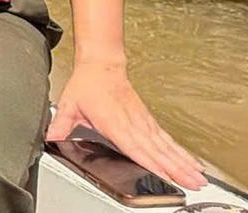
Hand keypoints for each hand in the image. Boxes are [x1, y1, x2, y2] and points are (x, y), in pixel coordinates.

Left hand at [47, 59, 205, 190]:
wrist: (101, 63)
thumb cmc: (87, 84)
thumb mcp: (69, 104)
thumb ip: (60, 124)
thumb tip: (49, 138)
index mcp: (115, 122)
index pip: (135, 146)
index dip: (151, 162)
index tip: (166, 175)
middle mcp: (133, 123)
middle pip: (158, 150)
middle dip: (177, 168)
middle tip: (194, 184)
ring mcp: (143, 122)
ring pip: (166, 146)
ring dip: (183, 163)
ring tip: (198, 178)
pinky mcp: (147, 120)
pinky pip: (166, 139)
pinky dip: (180, 152)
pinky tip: (190, 162)